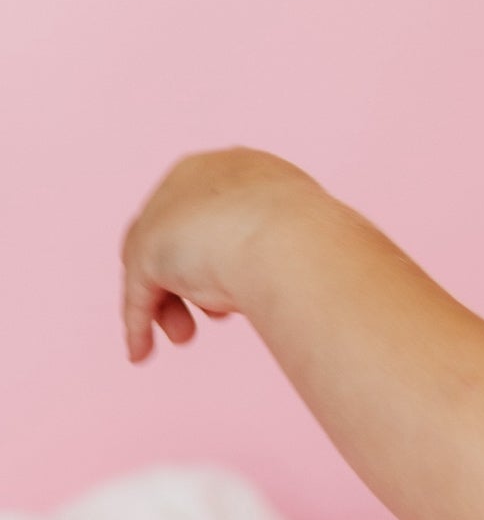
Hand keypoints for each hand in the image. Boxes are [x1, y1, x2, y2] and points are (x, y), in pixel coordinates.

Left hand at [120, 148, 320, 363]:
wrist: (292, 239)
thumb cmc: (310, 238)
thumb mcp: (295, 232)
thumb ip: (275, 244)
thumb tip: (280, 274)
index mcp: (237, 165)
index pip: (210, 212)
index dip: (218, 254)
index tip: (230, 289)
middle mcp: (196, 177)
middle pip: (179, 239)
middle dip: (191, 284)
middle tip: (215, 318)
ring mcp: (166, 212)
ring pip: (155, 266)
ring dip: (169, 308)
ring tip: (186, 337)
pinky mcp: (145, 248)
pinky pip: (138, 292)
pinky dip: (138, 324)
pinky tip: (140, 354)